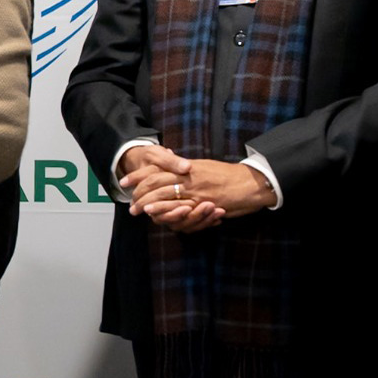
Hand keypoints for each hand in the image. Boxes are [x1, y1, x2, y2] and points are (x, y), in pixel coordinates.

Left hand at [122, 149, 274, 230]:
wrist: (252, 182)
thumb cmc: (228, 175)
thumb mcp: (204, 167)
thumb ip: (186, 168)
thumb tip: (173, 165)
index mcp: (187, 166)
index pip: (157, 167)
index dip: (139, 174)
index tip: (125, 180)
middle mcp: (188, 175)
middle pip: (156, 180)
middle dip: (139, 190)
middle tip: (128, 200)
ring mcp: (195, 188)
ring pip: (165, 192)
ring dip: (148, 201)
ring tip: (136, 209)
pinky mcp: (204, 200)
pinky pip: (181, 205)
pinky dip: (165, 208)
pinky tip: (155, 213)